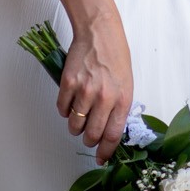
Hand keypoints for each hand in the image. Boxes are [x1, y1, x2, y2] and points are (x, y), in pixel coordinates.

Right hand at [57, 9, 133, 163]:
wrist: (99, 32)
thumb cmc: (115, 57)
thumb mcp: (126, 84)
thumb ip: (119, 108)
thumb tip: (109, 133)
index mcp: (122, 99)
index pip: (112, 136)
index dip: (105, 152)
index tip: (100, 158)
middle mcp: (103, 98)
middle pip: (92, 134)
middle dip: (89, 140)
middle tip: (88, 135)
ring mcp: (84, 90)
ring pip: (75, 125)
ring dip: (75, 127)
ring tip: (79, 116)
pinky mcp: (68, 83)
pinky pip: (62, 109)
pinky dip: (65, 111)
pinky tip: (71, 102)